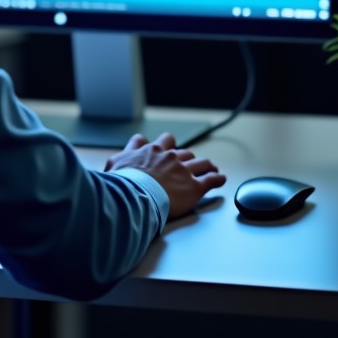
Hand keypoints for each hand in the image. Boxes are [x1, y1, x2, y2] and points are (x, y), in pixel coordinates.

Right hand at [104, 131, 225, 220]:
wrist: (134, 196)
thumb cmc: (123, 183)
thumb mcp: (117, 162)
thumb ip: (128, 152)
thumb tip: (131, 146)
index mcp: (152, 150)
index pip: (164, 141)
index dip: (168, 145)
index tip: (169, 148)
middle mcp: (170, 157)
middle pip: (185, 152)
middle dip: (188, 158)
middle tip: (191, 163)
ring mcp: (183, 171)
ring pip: (201, 163)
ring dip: (207, 165)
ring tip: (211, 168)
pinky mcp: (194, 187)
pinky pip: (211, 180)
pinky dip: (217, 178)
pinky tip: (220, 178)